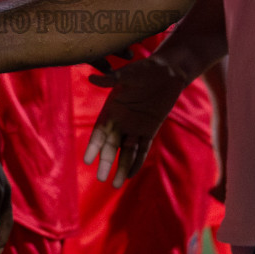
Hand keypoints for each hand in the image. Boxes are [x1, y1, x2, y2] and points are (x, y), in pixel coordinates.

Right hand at [82, 54, 187, 186]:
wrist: (167, 72)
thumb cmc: (145, 68)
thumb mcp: (128, 73)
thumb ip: (112, 79)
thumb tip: (92, 78)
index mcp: (110, 109)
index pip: (99, 132)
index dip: (93, 146)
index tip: (87, 160)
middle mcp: (120, 121)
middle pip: (110, 147)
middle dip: (106, 162)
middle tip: (101, 178)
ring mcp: (135, 127)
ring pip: (126, 152)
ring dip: (121, 167)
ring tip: (116, 185)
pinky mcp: (149, 130)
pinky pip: (142, 149)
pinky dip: (137, 162)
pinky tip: (130, 174)